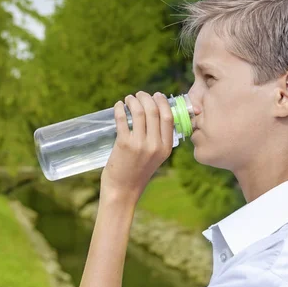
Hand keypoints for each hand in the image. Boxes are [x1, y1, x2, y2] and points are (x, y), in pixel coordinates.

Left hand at [100, 91, 174, 205]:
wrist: (123, 191)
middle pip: (154, 111)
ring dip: (133, 100)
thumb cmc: (137, 173)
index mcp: (166, 148)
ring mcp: (140, 144)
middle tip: (139, 95)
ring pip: (139, 112)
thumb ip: (157, 140)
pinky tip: (118, 106)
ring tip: (128, 99)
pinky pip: (122, 119)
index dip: (162, 102)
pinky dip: (120, 108)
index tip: (156, 95)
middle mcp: (155, 145)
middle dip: (146, 98)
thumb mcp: (155, 158)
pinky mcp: (124, 144)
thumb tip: (152, 115)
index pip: (168, 117)